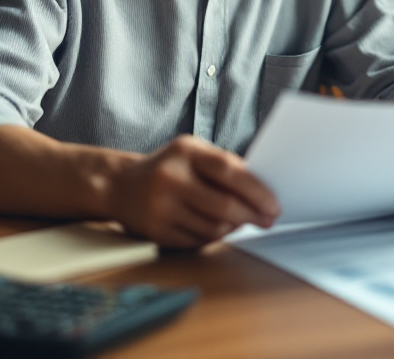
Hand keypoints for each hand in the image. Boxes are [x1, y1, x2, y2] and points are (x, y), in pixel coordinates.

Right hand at [107, 135, 279, 248]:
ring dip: (234, 227)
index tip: (274, 204)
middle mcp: (170, 178)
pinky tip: (219, 229)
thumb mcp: (192, 153)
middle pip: (223, 205)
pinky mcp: (156, 232)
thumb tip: (263, 190)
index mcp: (185, 152)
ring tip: (242, 221)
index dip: (256, 190)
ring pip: (213, 228)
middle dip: (252, 215)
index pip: (228, 171)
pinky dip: (214, 237)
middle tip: (268, 220)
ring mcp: (161, 207)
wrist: (119, 186)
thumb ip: (223, 165)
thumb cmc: (168, 167)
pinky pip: (197, 241)